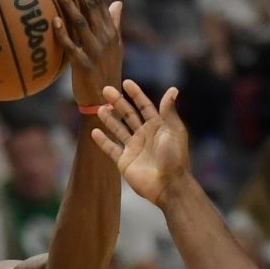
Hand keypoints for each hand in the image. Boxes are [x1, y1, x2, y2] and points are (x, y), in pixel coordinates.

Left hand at [52, 0, 122, 105]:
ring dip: (68, 4)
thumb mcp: (115, 46)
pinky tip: (54, 21)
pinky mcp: (84, 65)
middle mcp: (104, 38)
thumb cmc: (107, 72)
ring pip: (80, 23)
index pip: (101, 3)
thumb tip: (118, 3)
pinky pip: (71, 47)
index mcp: (110, 32)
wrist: (106, 100)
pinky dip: (63, 34)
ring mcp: (94, 51)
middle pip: (91, 7)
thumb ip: (114, 23)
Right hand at [91, 81, 189, 207]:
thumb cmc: (174, 157)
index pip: (144, 106)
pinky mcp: (124, 161)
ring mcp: (133, 148)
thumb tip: (172, 89)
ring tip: (100, 108)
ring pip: (118, 129)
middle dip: (118, 102)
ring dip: (109, 119)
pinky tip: (95, 131)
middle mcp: (144, 135)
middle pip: (128, 115)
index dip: (136, 94)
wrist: (168, 185)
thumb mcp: (174, 131)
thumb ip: (168, 111)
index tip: (126, 83)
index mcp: (157, 126)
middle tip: (106, 90)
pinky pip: (111, 148)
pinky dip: (103, 141)